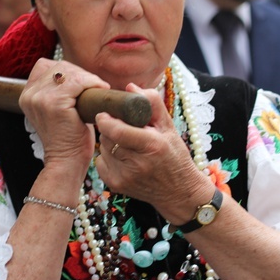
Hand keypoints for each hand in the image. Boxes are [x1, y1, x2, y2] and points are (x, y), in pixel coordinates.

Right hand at [19, 58, 109, 174]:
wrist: (67, 162)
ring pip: (69, 72)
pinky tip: (100, 90)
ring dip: (88, 78)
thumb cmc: (68, 137)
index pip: (46, 66)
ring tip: (97, 90)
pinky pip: (78, 82)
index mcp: (27, 95)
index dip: (67, 72)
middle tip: (93, 88)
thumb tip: (78, 72)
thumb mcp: (57, 110)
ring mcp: (40, 98)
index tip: (81, 85)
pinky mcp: (54, 103)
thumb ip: (58, 90)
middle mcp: (29, 94)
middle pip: (59, 66)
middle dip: (80, 74)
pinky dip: (92, 83)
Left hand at [94, 84, 211, 221]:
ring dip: (109, 142)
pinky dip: (107, 157)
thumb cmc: (174, 155)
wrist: (179, 193)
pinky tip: (123, 158)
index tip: (103, 113)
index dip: (106, 120)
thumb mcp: (169, 127)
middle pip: (108, 138)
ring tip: (126, 144)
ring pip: (103, 149)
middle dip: (110, 129)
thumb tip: (130, 87)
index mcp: (152, 145)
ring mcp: (125, 177)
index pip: (118, 131)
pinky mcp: (117, 185)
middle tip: (121, 127)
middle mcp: (137, 163)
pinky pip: (101, 162)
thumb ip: (151, 103)